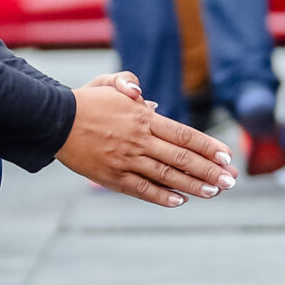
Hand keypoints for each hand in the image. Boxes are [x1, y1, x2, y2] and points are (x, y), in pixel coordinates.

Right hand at [59, 80, 235, 206]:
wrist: (53, 121)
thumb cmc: (86, 101)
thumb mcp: (109, 84)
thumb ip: (130, 85)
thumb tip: (149, 102)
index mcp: (142, 118)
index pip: (184, 134)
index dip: (208, 146)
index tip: (227, 155)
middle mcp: (139, 140)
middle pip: (182, 157)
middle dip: (210, 170)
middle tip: (231, 180)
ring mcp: (126, 160)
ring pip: (166, 175)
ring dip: (193, 185)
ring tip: (214, 192)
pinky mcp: (112, 177)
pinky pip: (141, 189)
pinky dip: (162, 196)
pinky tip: (180, 200)